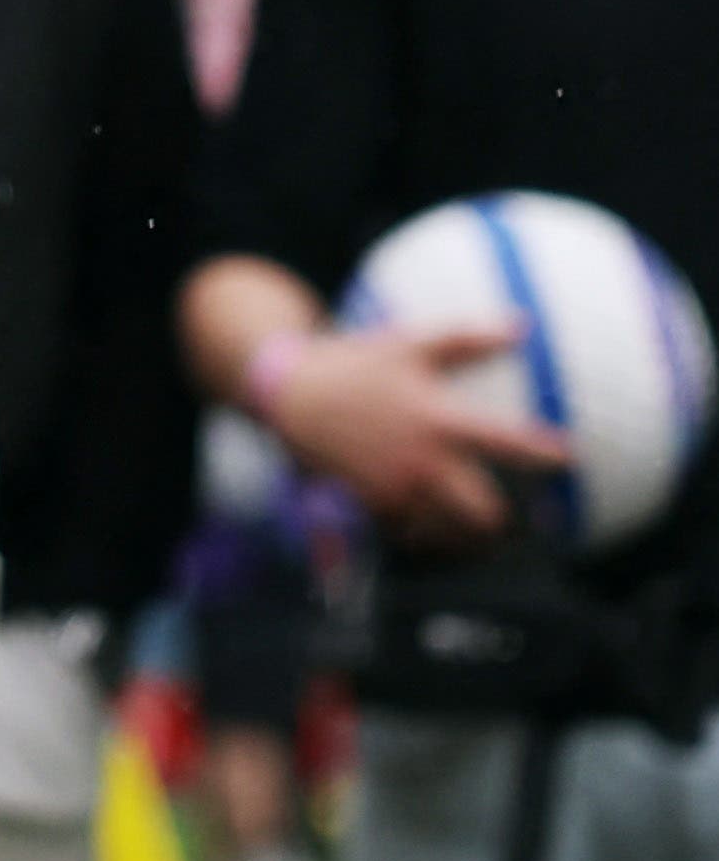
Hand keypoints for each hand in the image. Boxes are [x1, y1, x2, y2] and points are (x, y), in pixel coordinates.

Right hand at [261, 320, 566, 549]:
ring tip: (477, 536)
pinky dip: (424, 534)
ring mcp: (393, 487)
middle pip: (482, 512)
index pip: (505, 442)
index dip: (543, 452)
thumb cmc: (354, 363)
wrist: (288, 392)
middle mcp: (419, 460)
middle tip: (519, 523)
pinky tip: (431, 530)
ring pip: (447, 531)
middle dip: (502, 522)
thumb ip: (466, 338)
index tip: (570, 458)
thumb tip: (520, 324)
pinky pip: (408, 532)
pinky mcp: (368, 503)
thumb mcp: (407, 343)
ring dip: (466, 536)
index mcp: (436, 420)